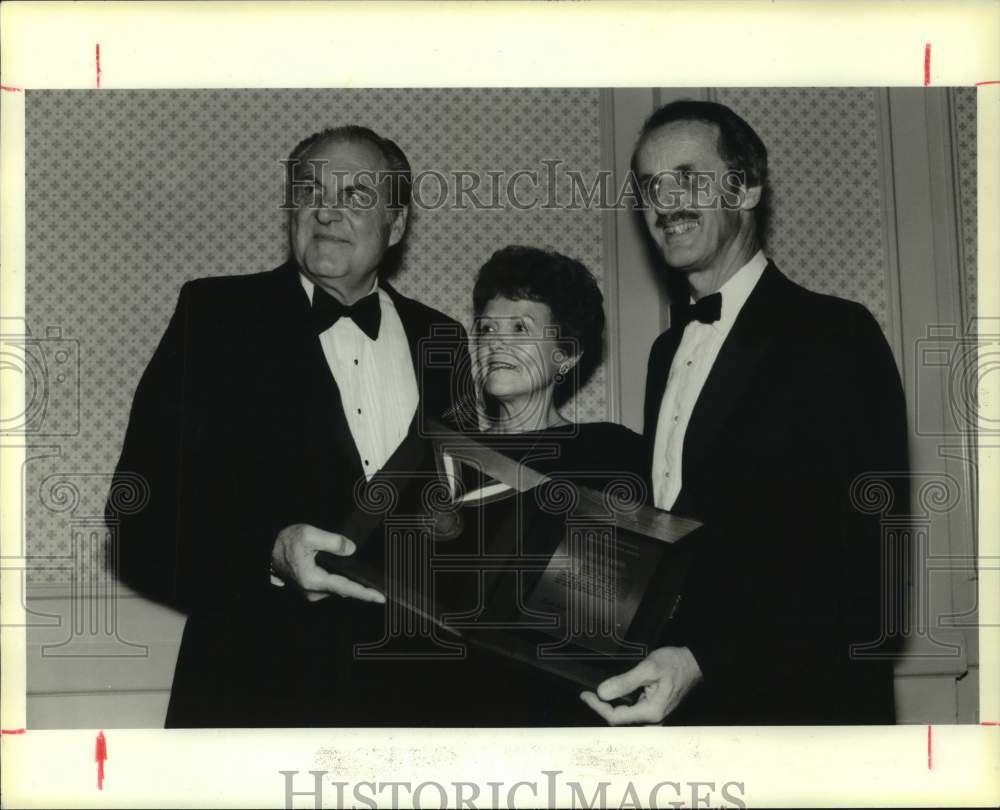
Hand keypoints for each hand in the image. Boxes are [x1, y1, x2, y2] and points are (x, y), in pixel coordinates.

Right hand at [271, 523, 384, 603]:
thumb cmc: (284, 542)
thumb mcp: (309, 535)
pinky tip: (345, 574)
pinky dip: (339, 581)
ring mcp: (309, 592)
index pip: (345, 588)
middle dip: (360, 587)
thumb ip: (333, 541)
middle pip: (344, 590)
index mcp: (313, 579)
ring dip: (348, 583)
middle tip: (377, 586)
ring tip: (363, 580)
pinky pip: (329, 586)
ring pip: (336, 588)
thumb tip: (350, 549)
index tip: (380, 598)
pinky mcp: (308, 589)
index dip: (365, 593)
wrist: (266, 550)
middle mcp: (312, 591)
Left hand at [580, 646, 701, 724]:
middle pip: (620, 722)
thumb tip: (602, 693)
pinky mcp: (655, 711)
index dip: (598, 707)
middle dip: (602, 710)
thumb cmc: (673, 663)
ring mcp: (655, 717)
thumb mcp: (648, 668)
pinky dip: (620, 707)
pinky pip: (633, 714)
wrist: (693, 663)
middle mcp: (653, 720)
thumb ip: (625, 682)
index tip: (585, 695)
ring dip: (610, 709)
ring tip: (596, 697)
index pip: (616, 717)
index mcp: (651, 712)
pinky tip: (613, 698)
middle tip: (588, 695)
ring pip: (626, 719)